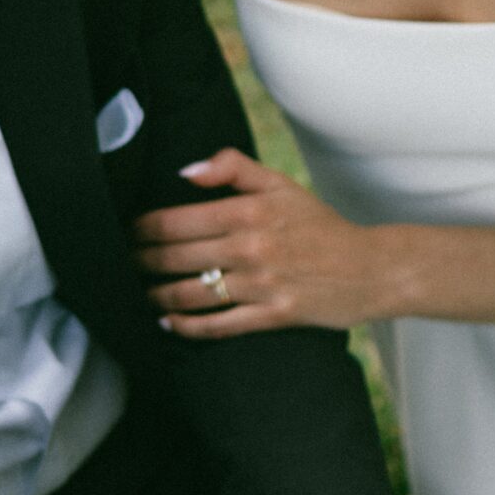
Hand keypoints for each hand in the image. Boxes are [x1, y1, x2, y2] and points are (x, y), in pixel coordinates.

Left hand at [134, 148, 386, 335]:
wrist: (370, 268)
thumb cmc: (320, 225)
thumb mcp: (281, 185)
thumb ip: (233, 167)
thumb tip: (186, 172)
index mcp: (248, 212)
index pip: (176, 221)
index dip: (142, 229)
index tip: (127, 232)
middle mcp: (250, 248)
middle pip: (175, 257)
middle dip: (141, 261)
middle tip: (124, 263)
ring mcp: (260, 285)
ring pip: (191, 293)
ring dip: (158, 295)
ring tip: (142, 293)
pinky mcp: (272, 316)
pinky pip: (218, 325)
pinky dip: (187, 327)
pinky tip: (168, 323)